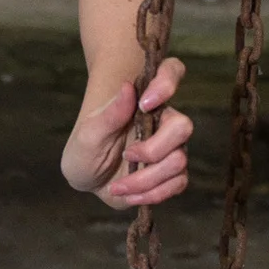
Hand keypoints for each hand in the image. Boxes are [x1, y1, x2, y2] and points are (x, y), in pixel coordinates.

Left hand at [61, 59, 193, 210]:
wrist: (88, 179)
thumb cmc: (86, 150)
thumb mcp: (88, 135)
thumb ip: (109, 115)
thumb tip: (127, 87)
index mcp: (144, 101)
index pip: (171, 72)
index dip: (167, 82)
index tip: (144, 103)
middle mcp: (163, 122)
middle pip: (182, 126)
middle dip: (155, 148)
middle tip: (127, 156)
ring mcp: (171, 149)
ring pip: (179, 160)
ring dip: (147, 178)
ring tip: (119, 186)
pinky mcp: (172, 175)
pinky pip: (177, 183)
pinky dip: (153, 194)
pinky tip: (130, 195)